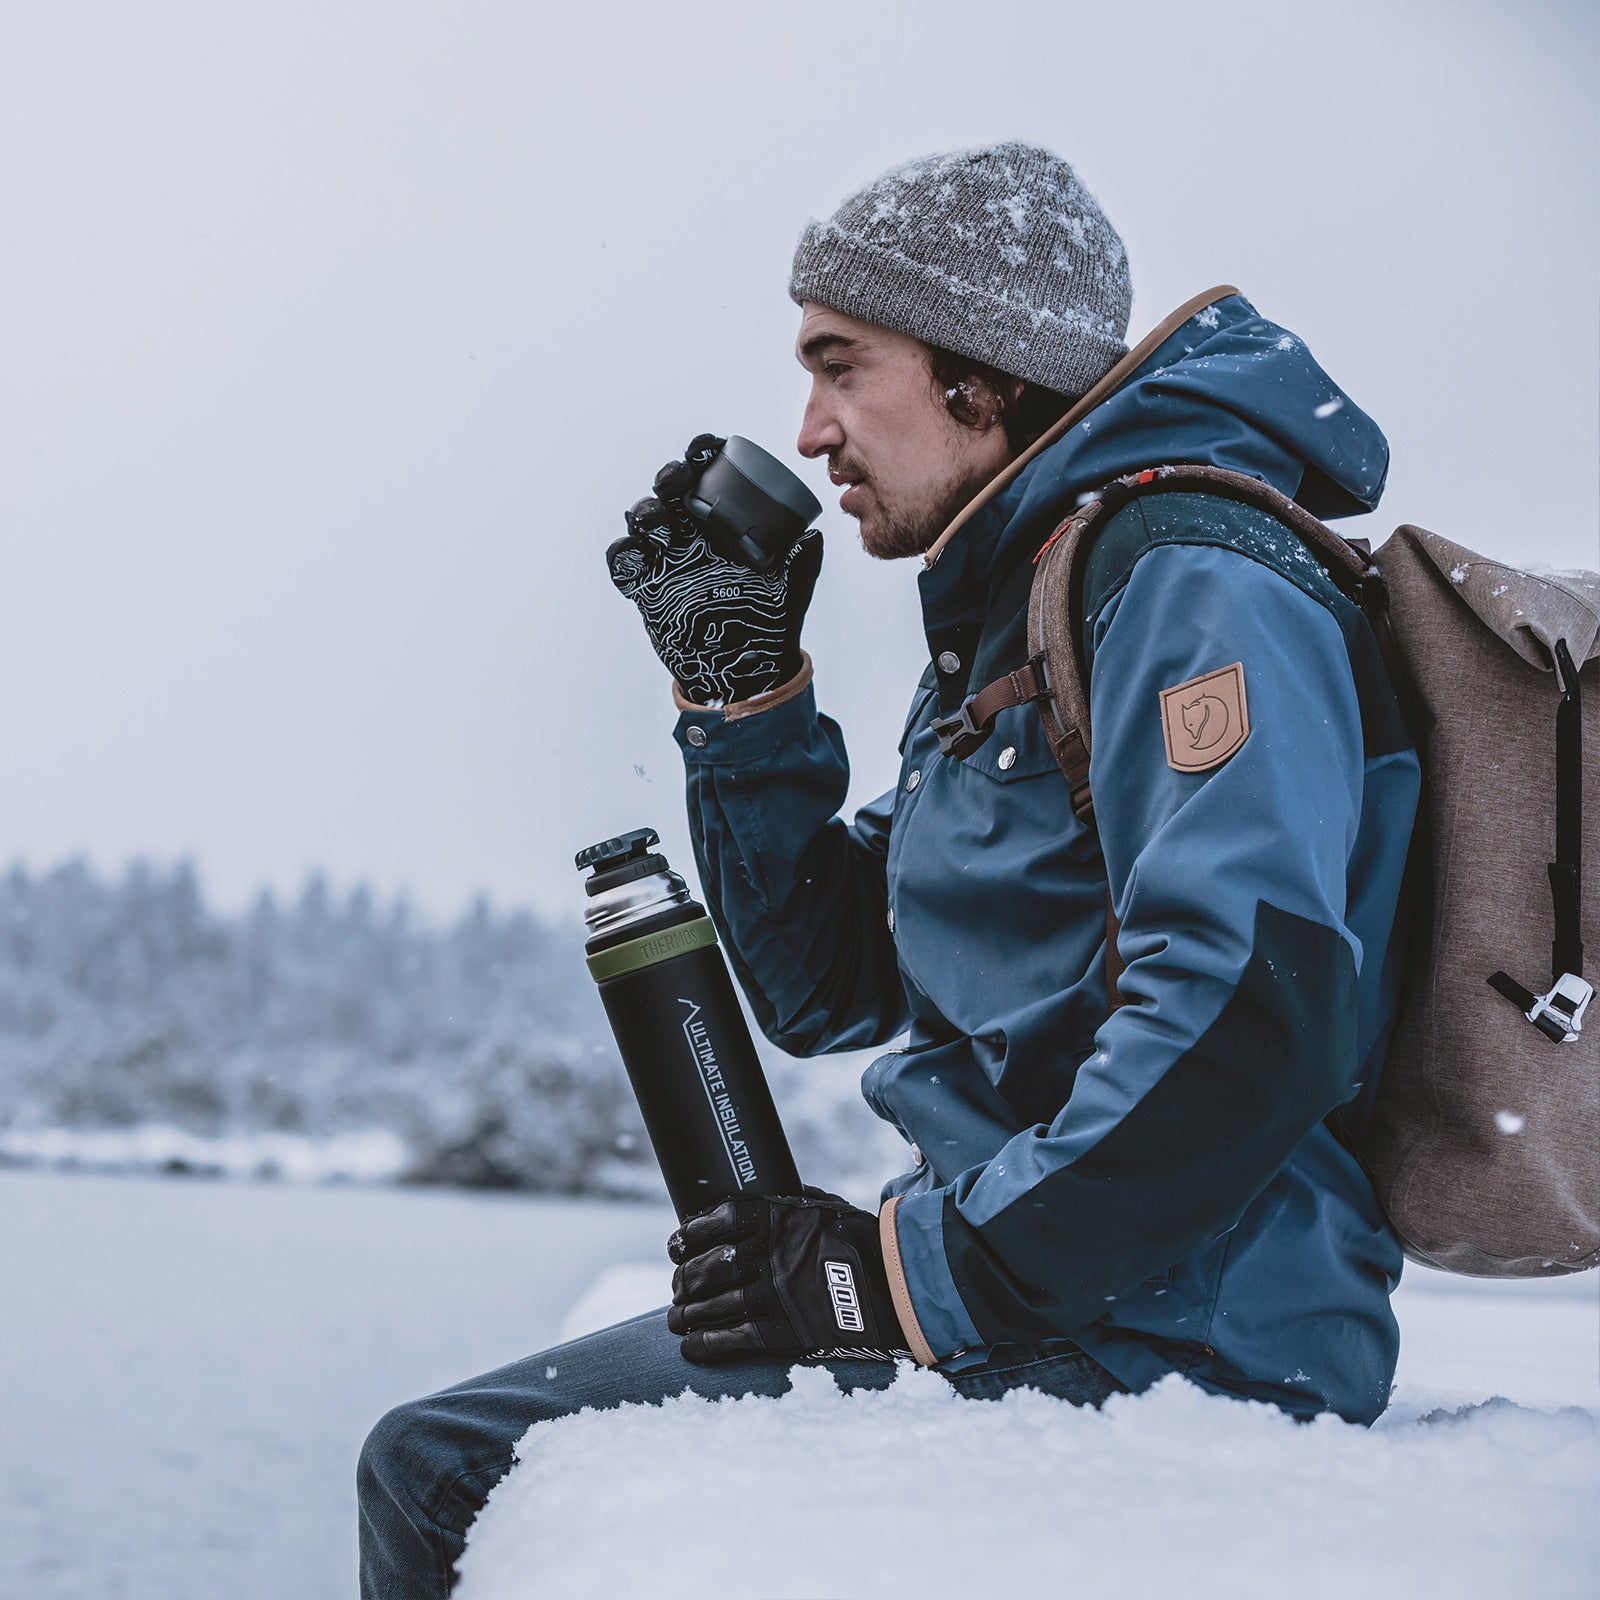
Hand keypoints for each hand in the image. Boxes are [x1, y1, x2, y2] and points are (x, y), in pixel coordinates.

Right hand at [607, 434, 822, 704]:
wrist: (744, 672)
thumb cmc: (768, 626)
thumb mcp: (790, 591)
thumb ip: (800, 562)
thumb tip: (812, 535)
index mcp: (726, 525)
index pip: (710, 478)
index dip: (703, 456)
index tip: (706, 451)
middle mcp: (693, 535)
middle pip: (671, 492)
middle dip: (670, 477)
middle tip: (677, 481)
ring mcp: (667, 560)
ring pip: (644, 522)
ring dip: (645, 513)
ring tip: (657, 522)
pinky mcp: (646, 589)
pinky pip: (624, 564)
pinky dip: (623, 555)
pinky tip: (635, 556)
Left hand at [667, 1188, 909, 1363]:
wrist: (899, 1285)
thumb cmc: (863, 1241)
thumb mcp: (826, 1207)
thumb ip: (789, 1203)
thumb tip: (759, 1195)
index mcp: (776, 1217)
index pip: (714, 1221)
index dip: (687, 1236)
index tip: (677, 1246)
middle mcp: (769, 1254)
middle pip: (706, 1268)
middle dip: (684, 1280)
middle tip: (679, 1287)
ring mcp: (775, 1295)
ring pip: (712, 1306)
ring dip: (687, 1314)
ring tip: (679, 1318)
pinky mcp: (786, 1333)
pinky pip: (732, 1341)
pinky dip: (705, 1345)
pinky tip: (692, 1346)